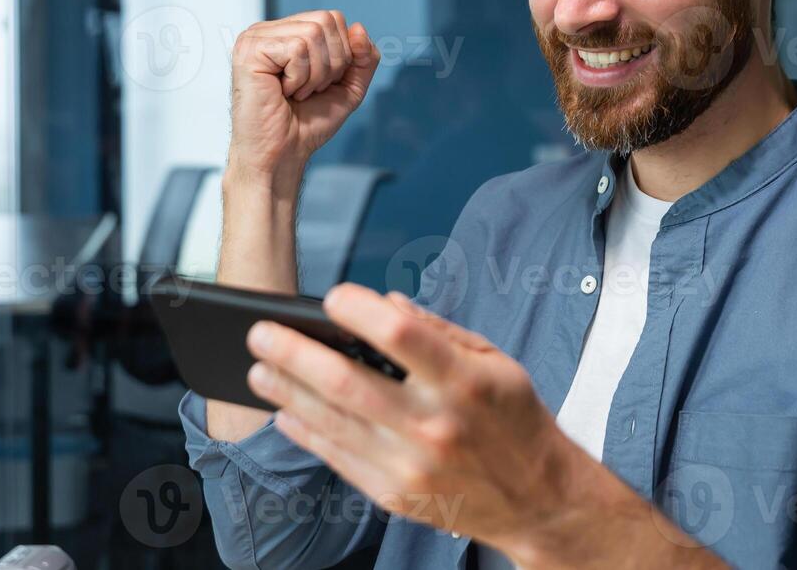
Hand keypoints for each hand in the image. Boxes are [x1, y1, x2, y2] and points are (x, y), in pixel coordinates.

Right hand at [227, 10, 379, 189]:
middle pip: (327, 20)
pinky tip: (282, 92)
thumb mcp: (349, 88)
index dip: (342, 54)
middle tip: (309, 90)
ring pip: (313, 34)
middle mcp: (269, 30)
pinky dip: (299, 77)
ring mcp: (256, 38)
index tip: (322, 84)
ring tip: (295, 93)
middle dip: (332, 63)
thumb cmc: (306, 125)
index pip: (333, 18)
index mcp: (288, 33)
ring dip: (314, 74)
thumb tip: (359, 28)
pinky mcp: (250, 50)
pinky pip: (297, 49)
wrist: (282, 155)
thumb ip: (363, 58)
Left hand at [244, 283, 580, 547]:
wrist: (536, 499)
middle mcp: (433, 424)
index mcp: (463, 381)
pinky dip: (304, 432)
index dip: (357, 310)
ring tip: (260, 369)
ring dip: (286, 391)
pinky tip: (285, 413)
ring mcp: (410, 464)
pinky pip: (336, 458)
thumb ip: (438, 330)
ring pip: (330, 422)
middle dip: (293, 352)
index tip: (330, 297)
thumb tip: (384, 305)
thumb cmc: (514, 419)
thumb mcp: (495, 360)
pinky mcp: (395, 494)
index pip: (398, 335)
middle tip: (261, 332)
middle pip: (345, 381)